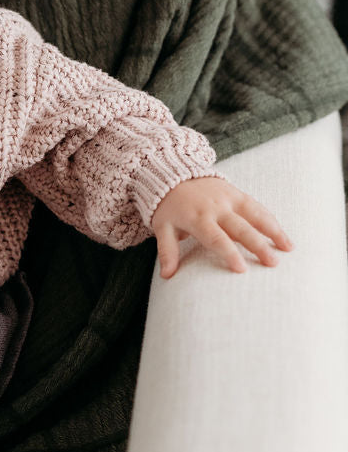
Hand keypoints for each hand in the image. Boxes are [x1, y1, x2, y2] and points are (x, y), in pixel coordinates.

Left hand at [151, 176, 292, 278]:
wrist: (173, 175)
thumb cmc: (169, 207)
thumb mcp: (163, 227)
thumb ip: (167, 251)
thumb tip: (167, 276)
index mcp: (197, 218)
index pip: (216, 238)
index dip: (229, 253)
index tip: (241, 269)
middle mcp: (216, 208)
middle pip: (240, 228)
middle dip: (258, 245)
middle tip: (273, 263)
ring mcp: (228, 198)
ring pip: (255, 214)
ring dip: (273, 230)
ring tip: (289, 248)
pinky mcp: (236, 193)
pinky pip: (256, 206)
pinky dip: (270, 219)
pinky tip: (282, 234)